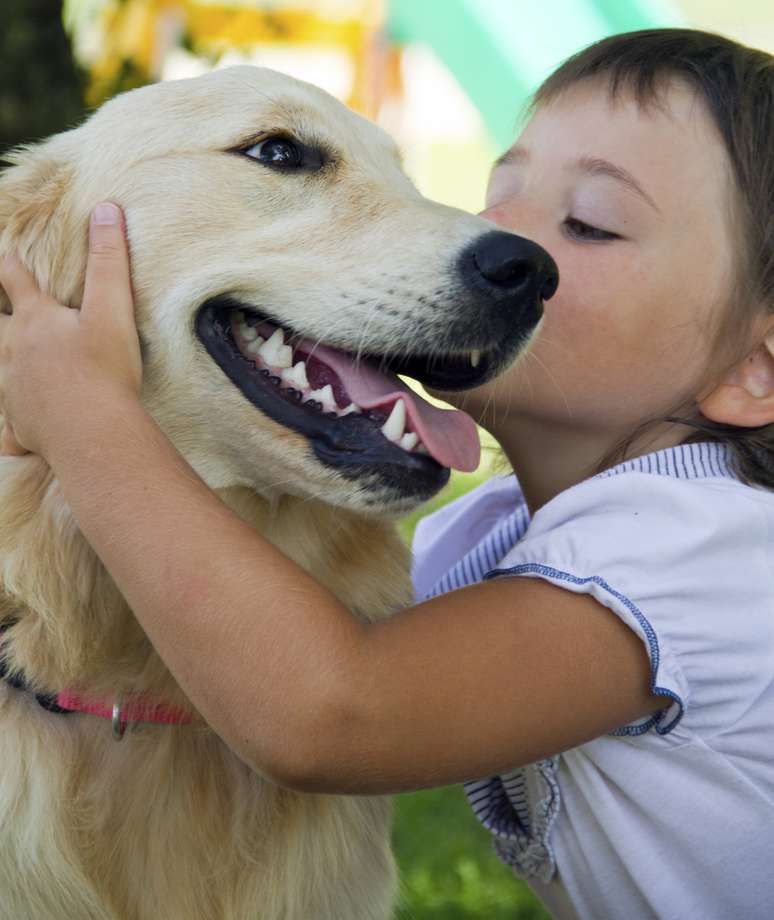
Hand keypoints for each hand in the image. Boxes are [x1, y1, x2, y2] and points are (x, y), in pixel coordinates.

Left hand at [0, 202, 140, 457]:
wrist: (93, 431)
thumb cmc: (103, 370)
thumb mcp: (112, 309)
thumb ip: (109, 260)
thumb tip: (107, 209)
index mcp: (36, 322)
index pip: (16, 282)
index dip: (9, 265)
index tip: (4, 254)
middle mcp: (16, 353)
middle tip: (1, 317)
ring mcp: (15, 390)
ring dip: (2, 367)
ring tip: (8, 365)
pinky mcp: (23, 425)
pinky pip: (11, 427)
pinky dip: (12, 427)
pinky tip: (16, 433)